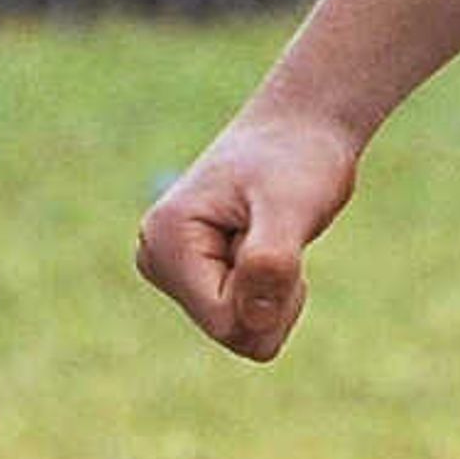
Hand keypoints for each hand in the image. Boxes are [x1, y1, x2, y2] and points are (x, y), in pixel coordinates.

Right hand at [134, 104, 363, 361]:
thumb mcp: (292, 205)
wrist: (301, 128)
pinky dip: (272, 289)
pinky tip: (267, 243)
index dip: (272, 295)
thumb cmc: (298, 158)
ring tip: (272, 234)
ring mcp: (175, 269)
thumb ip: (270, 262)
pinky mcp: (196, 275)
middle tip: (282, 234)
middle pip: (231, 330)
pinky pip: (245, 317)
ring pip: (241, 328)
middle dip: (272, 295)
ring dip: (274, 291)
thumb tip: (253, 322)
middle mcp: (157, 260)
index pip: (224, 320)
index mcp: (165, 242)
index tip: (284, 239)